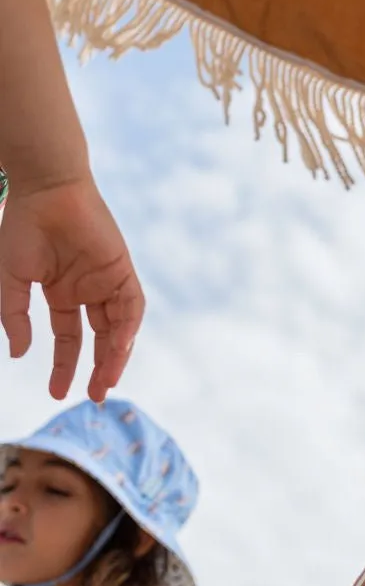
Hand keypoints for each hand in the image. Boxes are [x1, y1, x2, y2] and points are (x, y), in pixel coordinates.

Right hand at [0, 174, 143, 401]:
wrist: (45, 189)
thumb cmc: (22, 228)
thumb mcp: (11, 281)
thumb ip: (14, 318)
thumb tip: (18, 355)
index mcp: (61, 292)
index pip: (68, 337)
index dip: (64, 365)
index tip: (56, 392)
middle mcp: (86, 289)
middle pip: (100, 337)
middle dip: (98, 368)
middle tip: (94, 396)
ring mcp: (106, 279)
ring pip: (119, 326)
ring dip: (116, 355)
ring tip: (106, 383)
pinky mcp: (123, 267)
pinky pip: (131, 305)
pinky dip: (128, 327)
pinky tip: (119, 349)